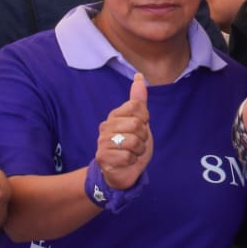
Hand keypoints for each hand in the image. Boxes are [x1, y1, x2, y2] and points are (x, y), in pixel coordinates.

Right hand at [94, 73, 151, 190]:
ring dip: (138, 150)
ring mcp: (102, 142)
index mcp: (114, 115)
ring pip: (133, 141)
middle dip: (143, 137)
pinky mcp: (102, 157)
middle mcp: (105, 126)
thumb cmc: (132, 144)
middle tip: (137, 142)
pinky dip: (132, 160)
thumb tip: (139, 77)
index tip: (140, 127)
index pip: (137, 106)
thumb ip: (138, 101)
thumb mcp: (139, 121)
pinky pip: (128, 156)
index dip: (144, 119)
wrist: (123, 170)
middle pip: (137, 125)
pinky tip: (126, 161)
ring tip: (132, 152)